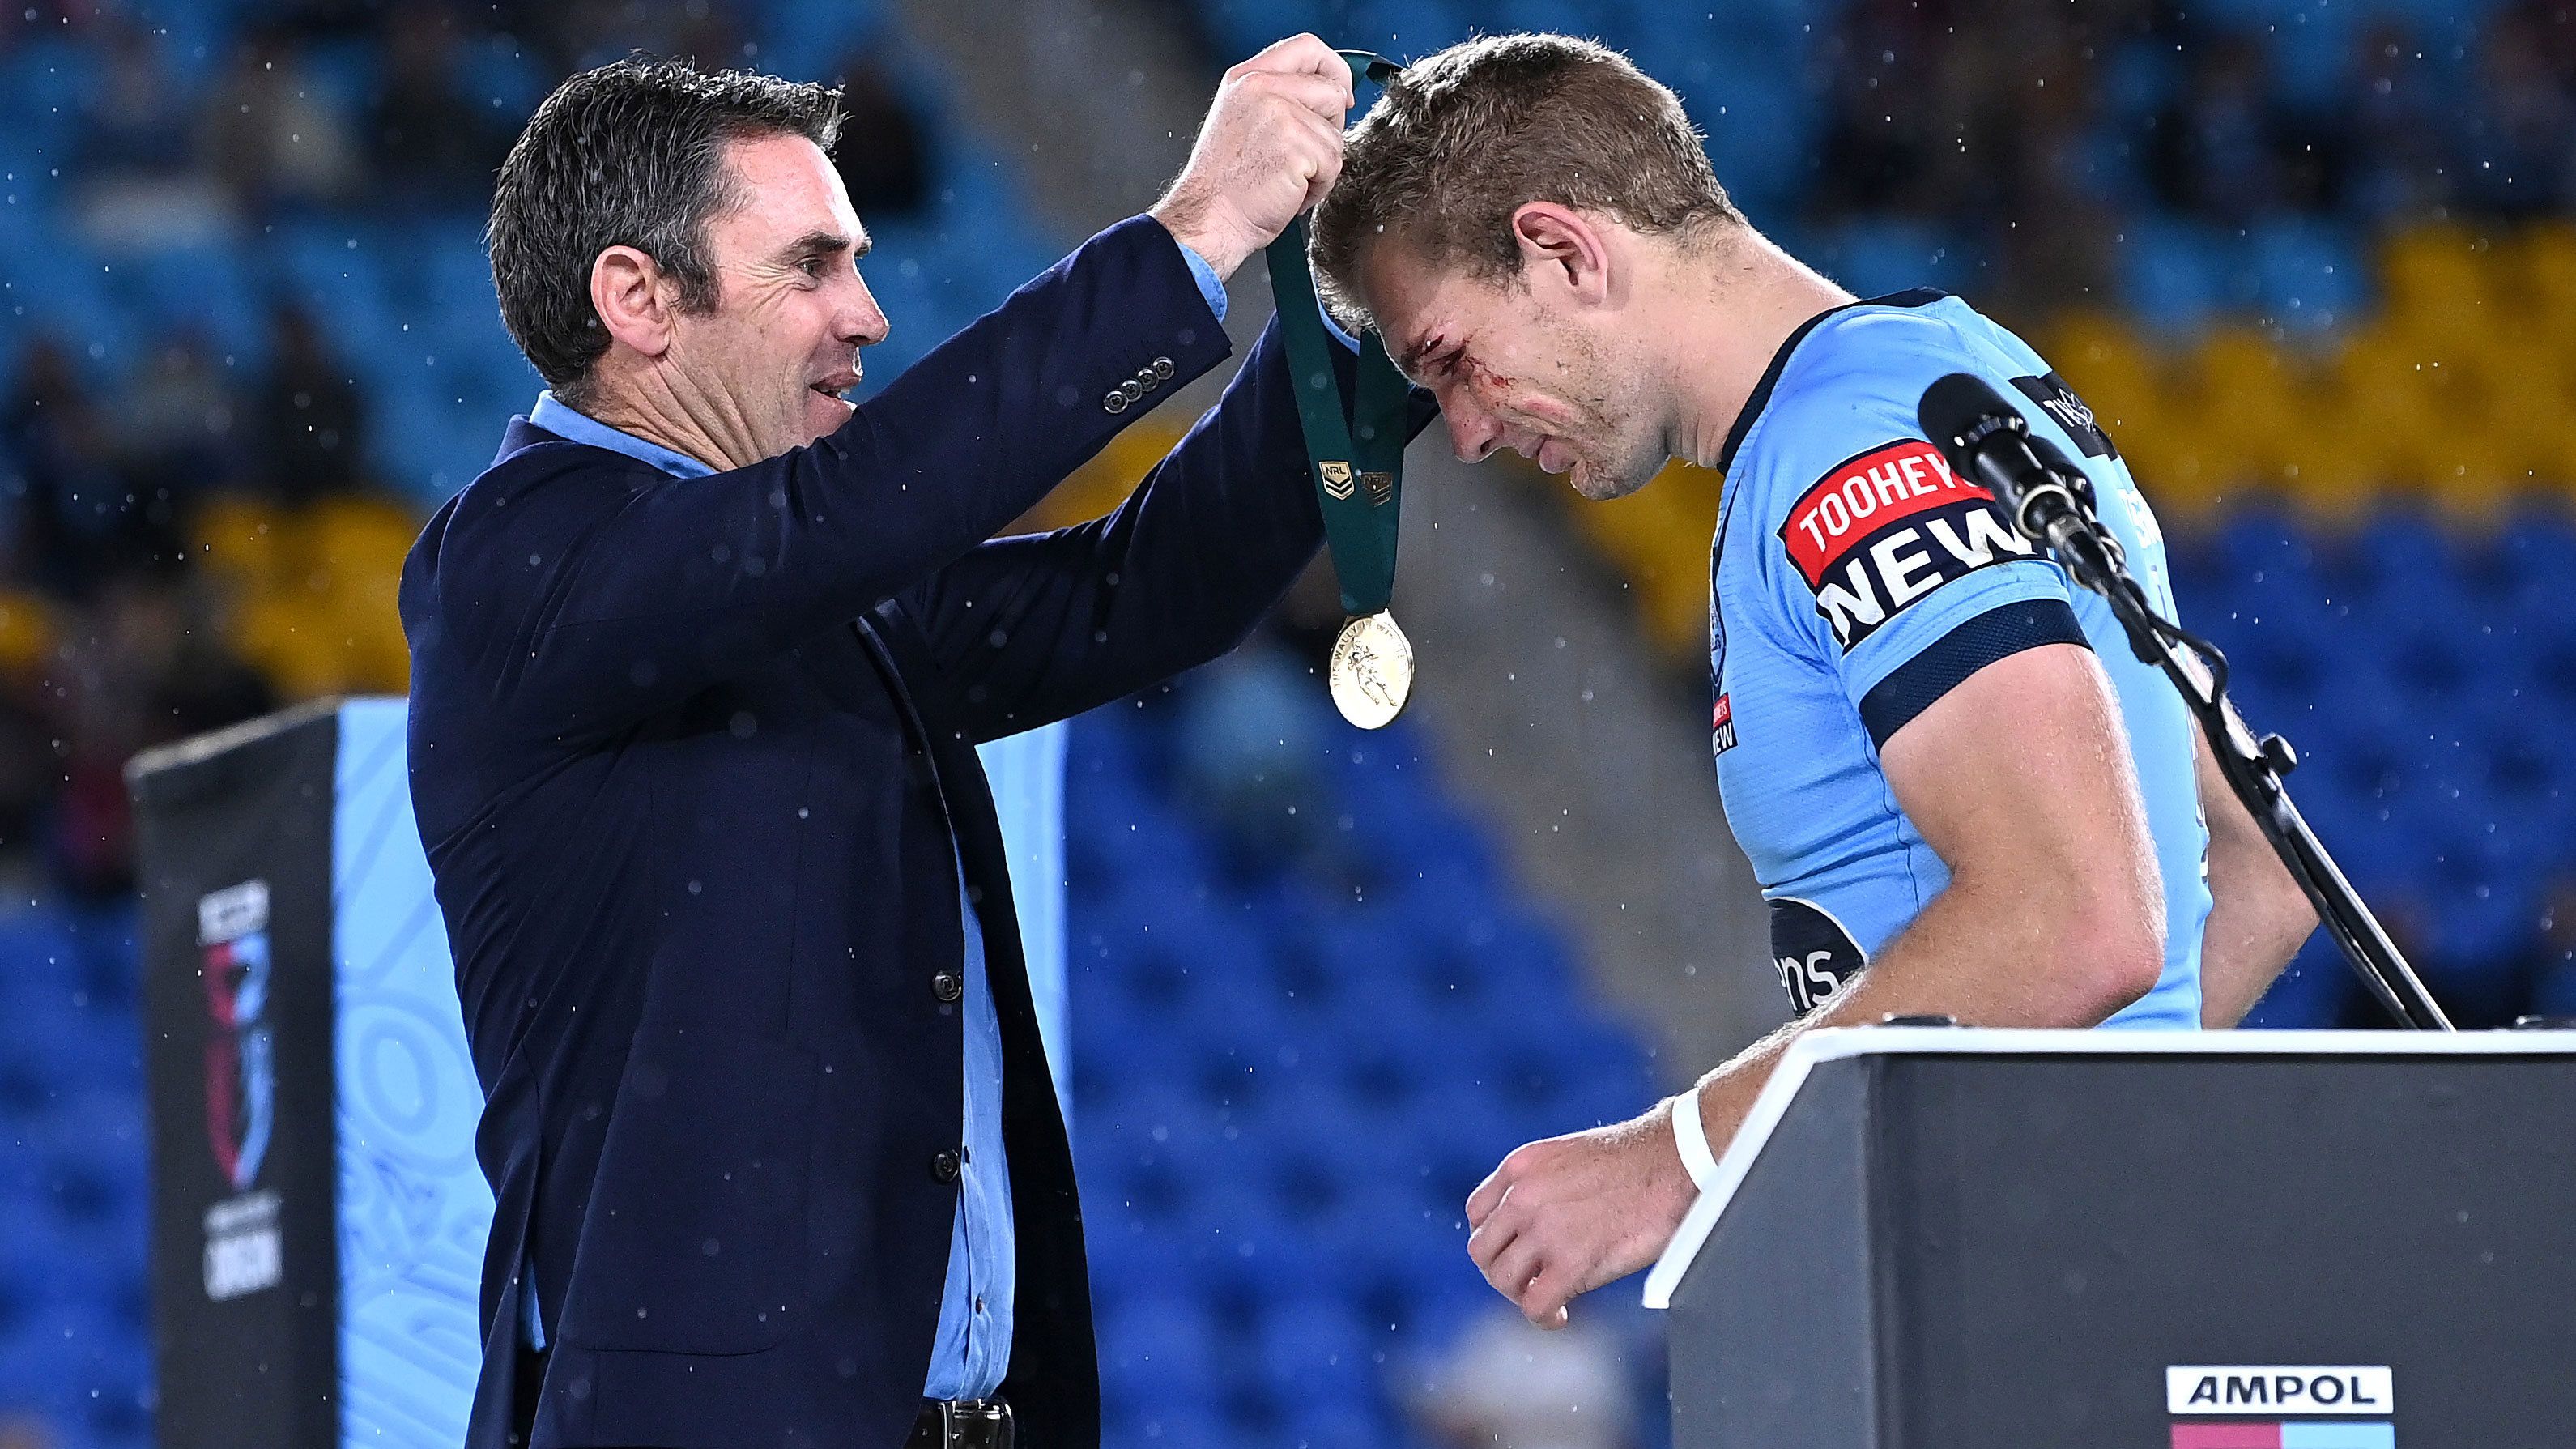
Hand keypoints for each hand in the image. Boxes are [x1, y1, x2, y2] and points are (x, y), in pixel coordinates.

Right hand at [1151, 34, 1352, 282]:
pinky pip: (1333, 163)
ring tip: (1287, 178)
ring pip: (1336, 134)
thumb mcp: (1242, 119)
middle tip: (1298, 155)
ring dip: (1322, 165)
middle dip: (1328, 129)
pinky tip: (1290, 192)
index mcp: (1247, 77)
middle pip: (1331, 92)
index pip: (1308, 48)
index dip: (1333, 70)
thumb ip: (1278, 96)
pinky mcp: (1295, 144)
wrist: (1209, 218)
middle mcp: (1261, 87)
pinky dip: (1319, 186)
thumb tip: (1330, 93)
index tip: (1340, 96)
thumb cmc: (1225, 184)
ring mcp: (1279, 113)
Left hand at [1463, 1100, 1699, 1327]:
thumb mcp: (1568, 1159)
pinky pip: (1535, 1303)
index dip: (1493, 1238)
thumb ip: (1541, 1188)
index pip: (1476, 1212)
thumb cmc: (1637, 1162)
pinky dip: (1543, 1317)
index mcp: (1520, 1166)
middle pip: (1482, 1250)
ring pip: (1501, 1279)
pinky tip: (1561, 1316)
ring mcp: (1544, 1229)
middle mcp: (1522, 1195)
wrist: (1675, 1161)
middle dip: (1502, 1271)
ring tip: (1546, 1300)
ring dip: (1520, 1296)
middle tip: (1529, 1281)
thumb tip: (1534, 1228)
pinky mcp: (1571, 1260)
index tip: (1515, 1251)